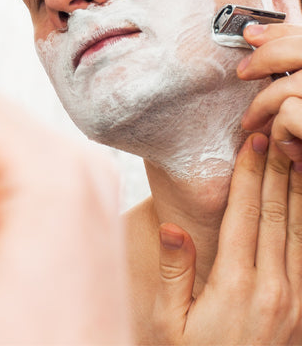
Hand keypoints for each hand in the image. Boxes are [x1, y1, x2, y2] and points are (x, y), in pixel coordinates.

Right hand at [151, 133, 301, 343]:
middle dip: (276, 171)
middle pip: (277, 216)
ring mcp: (296, 302)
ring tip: (294, 157)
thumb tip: (173, 227)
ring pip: (300, 232)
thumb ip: (174, 274)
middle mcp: (274, 288)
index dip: (250, 176)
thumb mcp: (170, 324)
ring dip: (297, 191)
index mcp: (237, 285)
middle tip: (275, 135)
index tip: (252, 143)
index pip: (246, 216)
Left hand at [238, 22, 301, 168]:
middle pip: (301, 50)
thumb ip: (295, 66)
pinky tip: (291, 150)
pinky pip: (291, 114)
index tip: (251, 36)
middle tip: (243, 73)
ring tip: (260, 125)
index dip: (280, 32)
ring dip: (266, 105)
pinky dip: (282, 133)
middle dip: (266, 58)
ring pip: (290, 87)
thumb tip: (253, 33)